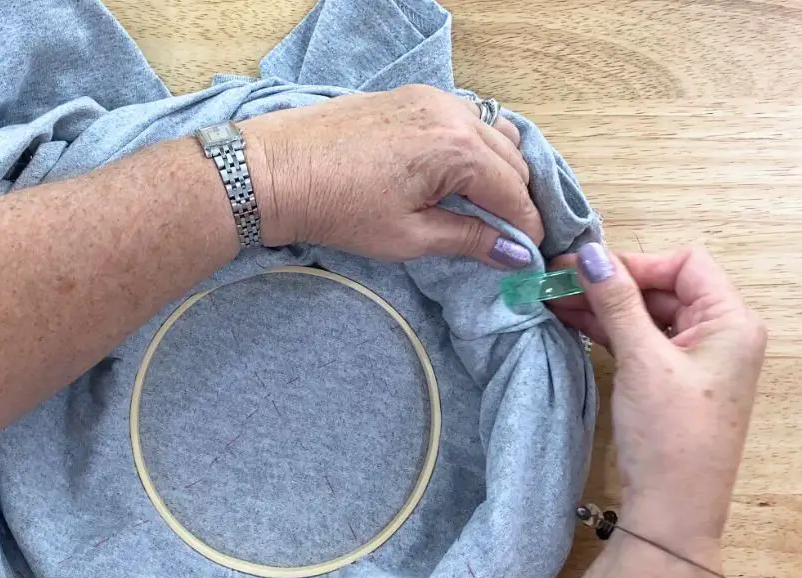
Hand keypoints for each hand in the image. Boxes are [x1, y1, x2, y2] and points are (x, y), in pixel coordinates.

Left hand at [237, 85, 543, 267]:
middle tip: (508, 237)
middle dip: (517, 200)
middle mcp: (452, 114)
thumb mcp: (409, 235)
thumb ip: (468, 239)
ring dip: (499, 171)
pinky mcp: (410, 98)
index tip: (527, 255)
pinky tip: (459, 176)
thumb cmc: (337, 206)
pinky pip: (465, 120)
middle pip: (512, 161)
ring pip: (492, 135)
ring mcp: (431, 99)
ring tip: (486, 208)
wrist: (274, 170)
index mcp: (456, 148)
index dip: (525, 228)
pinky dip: (474, 148)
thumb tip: (512, 254)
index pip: (514, 191)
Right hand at [550, 244, 766, 538]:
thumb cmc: (671, 436)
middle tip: (557, 280)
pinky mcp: (673, 381)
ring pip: (646, 314)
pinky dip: (609, 330)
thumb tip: (591, 253)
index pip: (685, 264)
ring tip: (552, 297)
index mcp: (732, 322)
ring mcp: (696, 360)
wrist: (672, 512)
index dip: (636, 263)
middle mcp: (720, 335)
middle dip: (610, 283)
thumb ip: (617, 301)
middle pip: (663, 287)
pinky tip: (572, 321)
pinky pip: (641, 340)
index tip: (587, 270)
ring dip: (603, 306)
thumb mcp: (643, 359)